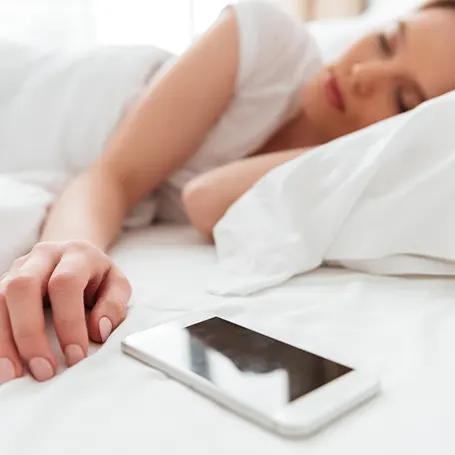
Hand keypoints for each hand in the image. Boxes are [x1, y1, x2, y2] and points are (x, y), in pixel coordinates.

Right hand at [0, 241, 130, 383]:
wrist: (74, 253)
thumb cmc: (97, 275)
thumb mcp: (117, 285)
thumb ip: (114, 305)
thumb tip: (99, 330)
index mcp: (76, 254)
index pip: (65, 284)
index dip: (69, 322)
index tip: (76, 356)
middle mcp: (43, 256)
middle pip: (22, 287)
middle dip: (29, 334)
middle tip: (43, 370)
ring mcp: (18, 268)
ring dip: (3, 340)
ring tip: (12, 374)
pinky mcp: (3, 283)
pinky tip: (3, 360)